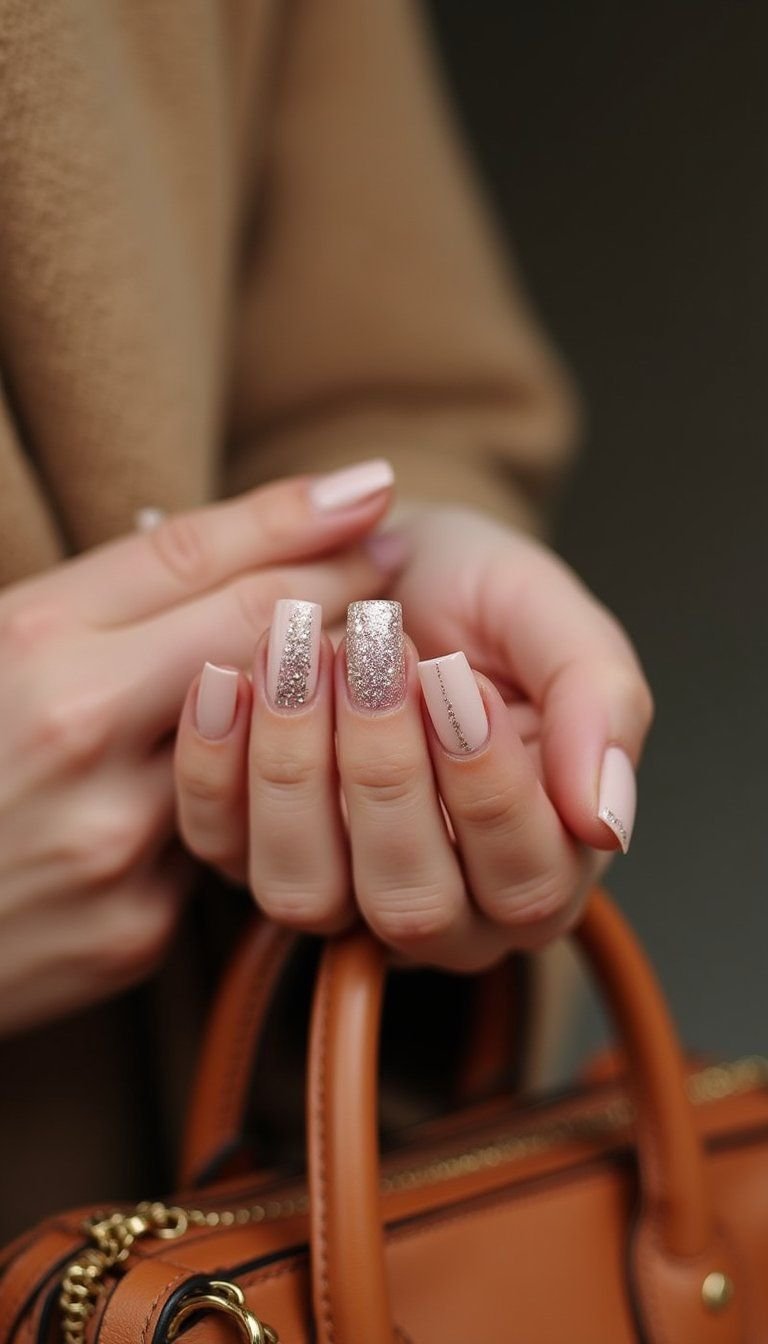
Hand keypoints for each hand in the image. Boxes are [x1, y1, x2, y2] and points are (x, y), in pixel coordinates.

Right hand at [0, 462, 396, 1033]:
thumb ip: (98, 600)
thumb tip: (225, 546)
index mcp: (29, 646)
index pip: (199, 560)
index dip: (297, 518)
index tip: (367, 491)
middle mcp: (74, 735)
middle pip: (258, 639)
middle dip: (342, 586)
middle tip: (390, 554)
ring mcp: (113, 841)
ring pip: (265, 747)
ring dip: (325, 696)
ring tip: (359, 652)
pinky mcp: (135, 929)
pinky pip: (225, 844)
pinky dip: (261, 800)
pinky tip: (291, 773)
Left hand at [174, 503, 651, 970]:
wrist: (384, 564)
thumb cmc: (479, 598)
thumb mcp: (556, 620)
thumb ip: (602, 705)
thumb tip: (607, 820)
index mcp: (539, 864)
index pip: (526, 880)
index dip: (489, 789)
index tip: (455, 679)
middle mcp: (441, 905)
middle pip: (413, 901)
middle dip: (384, 771)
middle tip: (371, 651)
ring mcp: (335, 889)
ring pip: (306, 892)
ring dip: (296, 766)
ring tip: (297, 651)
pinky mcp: (245, 854)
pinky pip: (218, 845)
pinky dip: (215, 763)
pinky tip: (228, 675)